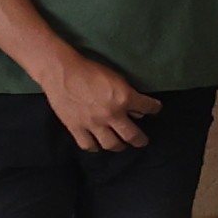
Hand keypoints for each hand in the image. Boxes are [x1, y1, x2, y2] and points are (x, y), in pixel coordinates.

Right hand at [37, 51, 151, 156]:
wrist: (62, 72)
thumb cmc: (90, 70)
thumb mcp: (116, 78)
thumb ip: (128, 95)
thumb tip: (137, 111)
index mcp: (123, 98)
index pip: (148, 108)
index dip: (154, 108)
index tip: (155, 109)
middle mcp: (111, 114)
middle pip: (132, 135)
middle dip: (140, 140)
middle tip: (142, 141)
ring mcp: (93, 124)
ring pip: (111, 144)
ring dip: (119, 146)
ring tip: (121, 144)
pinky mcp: (76, 128)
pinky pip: (88, 145)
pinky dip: (95, 147)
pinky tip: (98, 145)